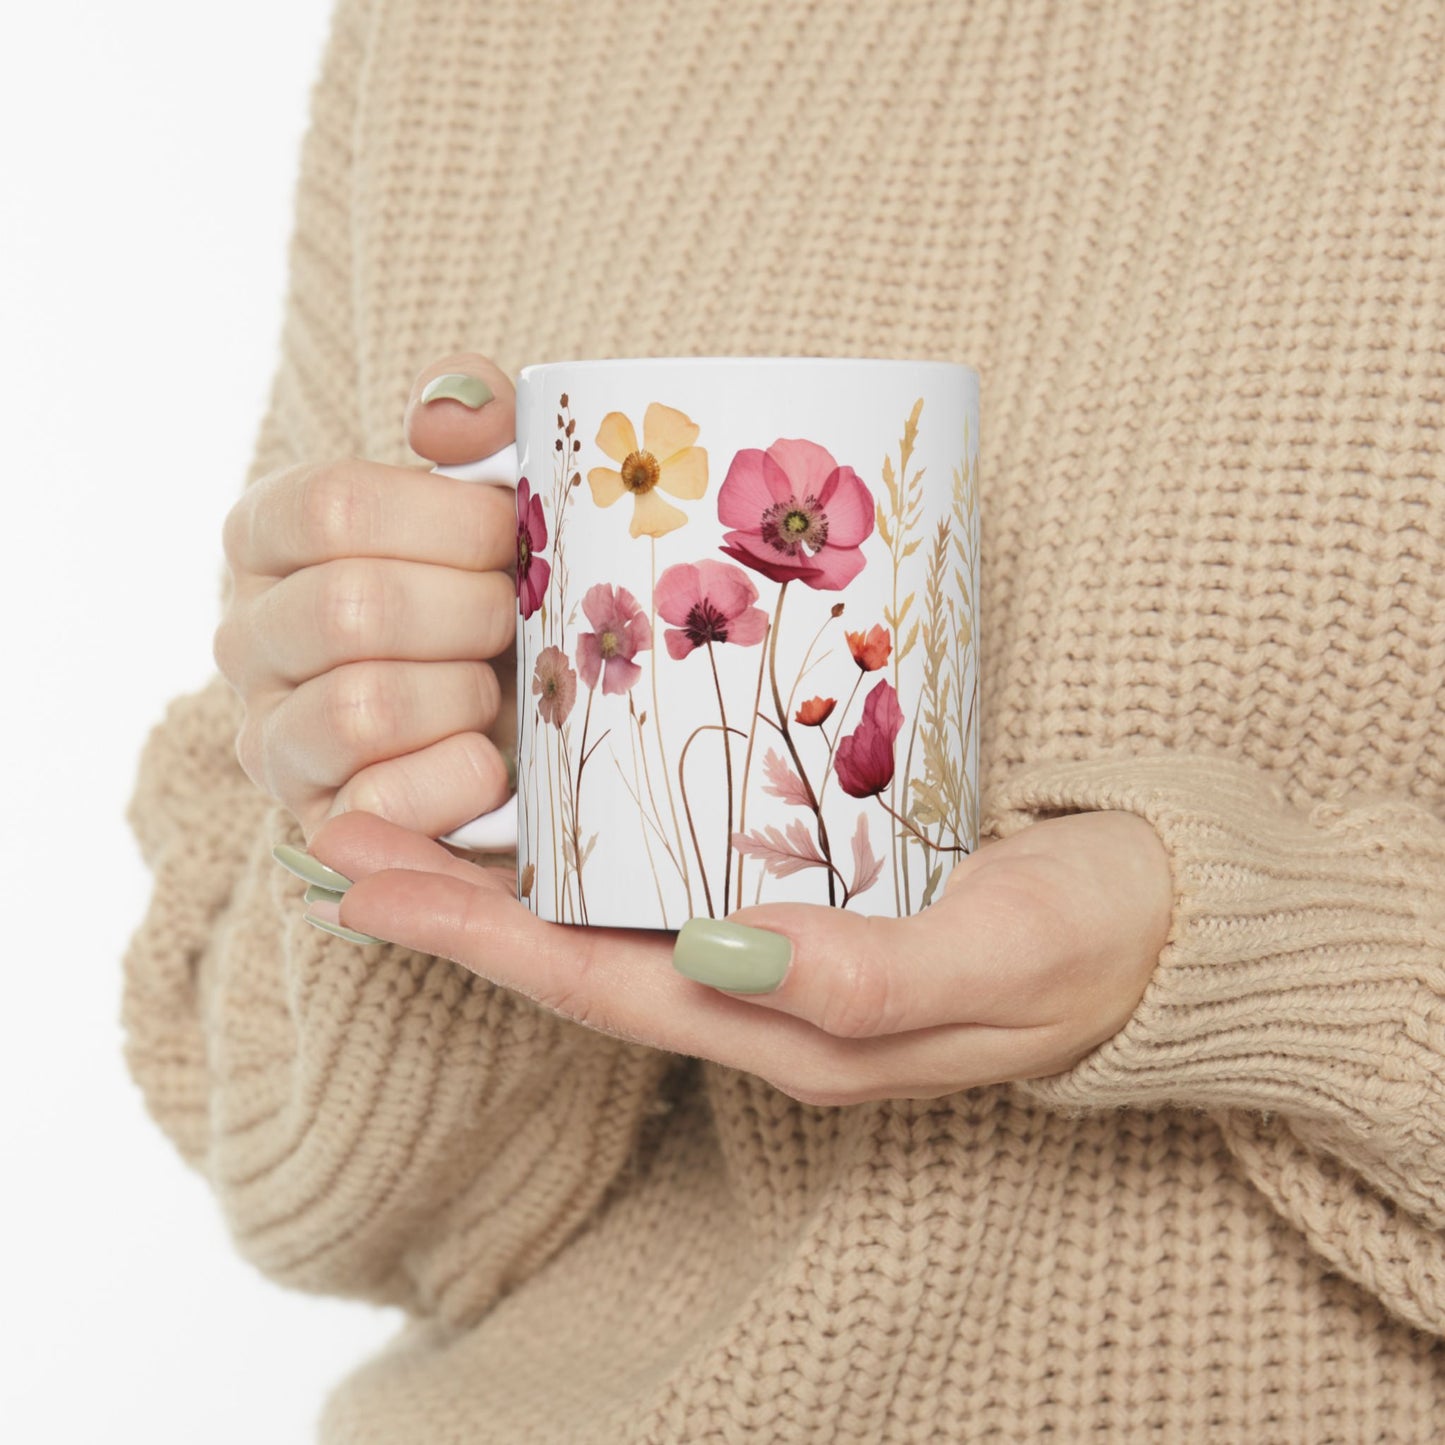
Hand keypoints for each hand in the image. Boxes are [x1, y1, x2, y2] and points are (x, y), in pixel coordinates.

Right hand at [215, 353, 519, 843]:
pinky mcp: (316, 822)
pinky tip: (493, 760)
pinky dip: (459, 778)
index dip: (449, 521)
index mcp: (271, 535)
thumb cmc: (500, 590)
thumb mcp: (497, 494)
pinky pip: (380, 803)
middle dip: (474, 613)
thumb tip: (444, 415)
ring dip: (466, 696)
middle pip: (353, 609)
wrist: (523, 718)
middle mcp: (246, 635)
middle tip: (519, 618)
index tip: (512, 533)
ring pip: (362, 707)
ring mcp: (271, 737)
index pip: (332, 506)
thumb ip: (477, 423)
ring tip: (500, 689)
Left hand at [298, 807, 1172, 1104]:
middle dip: (455, 903)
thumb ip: (865, 973)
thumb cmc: (1091, 939)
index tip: (364, 882)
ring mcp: (782, 950)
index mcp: (791, 1027)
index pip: (599, 987)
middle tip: (342, 831)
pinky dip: (596, 845)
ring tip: (412, 808)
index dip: (476, 939)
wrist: (1166, 925)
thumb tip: (721, 954)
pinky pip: (674, 879)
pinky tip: (560, 795)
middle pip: (578, 955)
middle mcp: (765, 996)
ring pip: (613, 918)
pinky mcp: (812, 895)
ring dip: (508, 873)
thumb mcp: (998, 957)